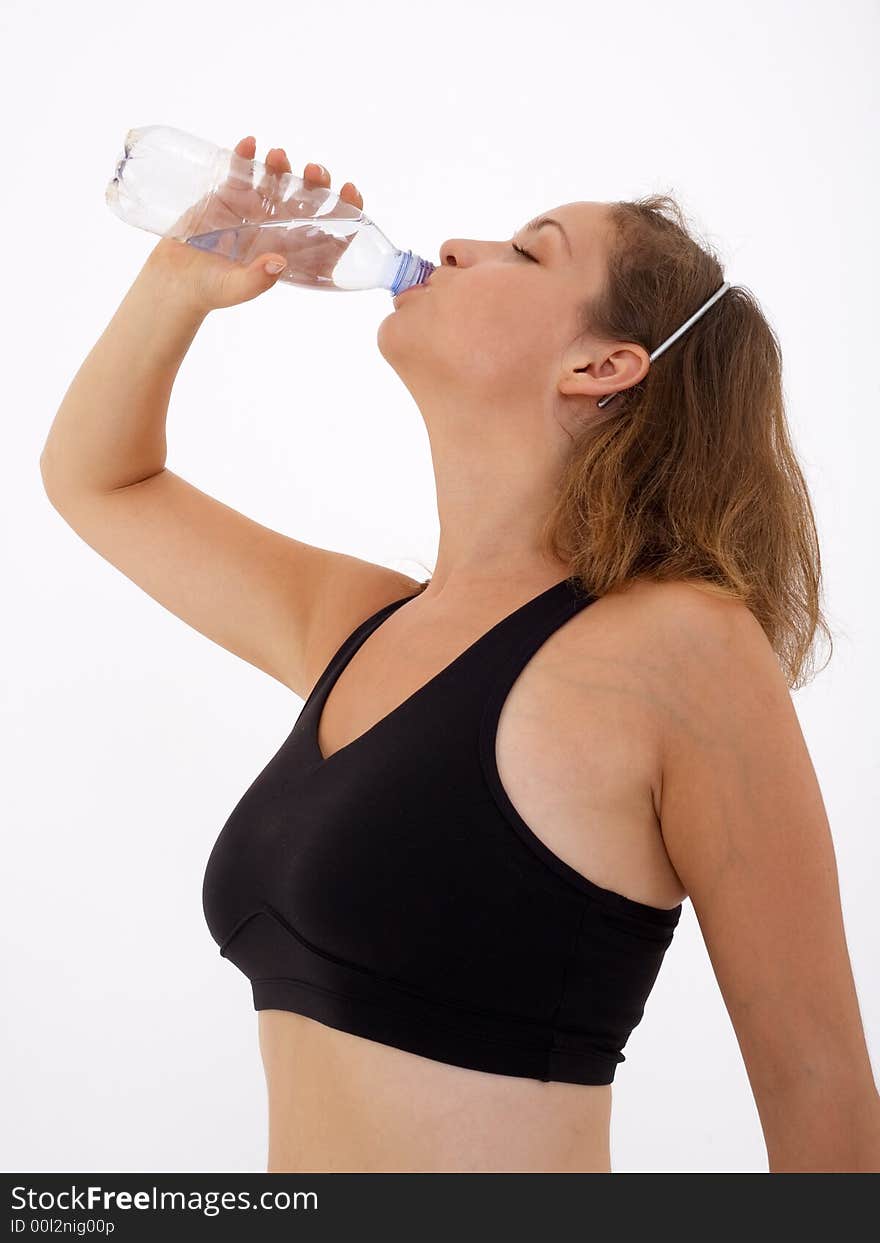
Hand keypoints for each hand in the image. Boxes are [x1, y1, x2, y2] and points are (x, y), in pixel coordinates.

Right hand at [144, 137, 364, 313]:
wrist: (173, 280)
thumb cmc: (210, 290)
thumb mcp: (235, 289)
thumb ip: (257, 280)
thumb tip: (278, 262)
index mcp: (290, 253)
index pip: (328, 232)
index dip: (345, 211)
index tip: (350, 191)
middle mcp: (277, 228)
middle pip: (307, 201)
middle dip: (317, 183)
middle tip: (314, 171)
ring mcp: (253, 209)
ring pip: (277, 181)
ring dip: (282, 166)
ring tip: (279, 155)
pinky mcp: (227, 195)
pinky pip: (241, 171)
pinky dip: (246, 156)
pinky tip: (249, 144)